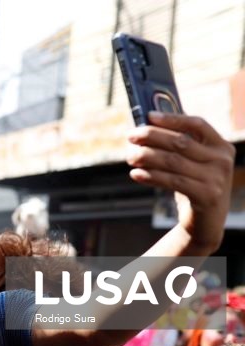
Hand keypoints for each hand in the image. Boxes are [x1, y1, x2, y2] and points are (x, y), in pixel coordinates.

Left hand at [126, 112, 234, 253]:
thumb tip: (146, 127)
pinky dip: (151, 176)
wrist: (205, 222)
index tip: (148, 115)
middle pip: (181, 142)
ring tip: (130, 157)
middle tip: (131, 136)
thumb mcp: (192, 164)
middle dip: (152, 137)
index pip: (197, 124)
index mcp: (221, 146)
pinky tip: (135, 174)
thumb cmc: (194, 185)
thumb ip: (178, 147)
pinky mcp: (207, 195)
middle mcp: (222, 160)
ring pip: (174, 162)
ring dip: (147, 157)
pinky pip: (173, 181)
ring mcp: (217, 178)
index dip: (173, 118)